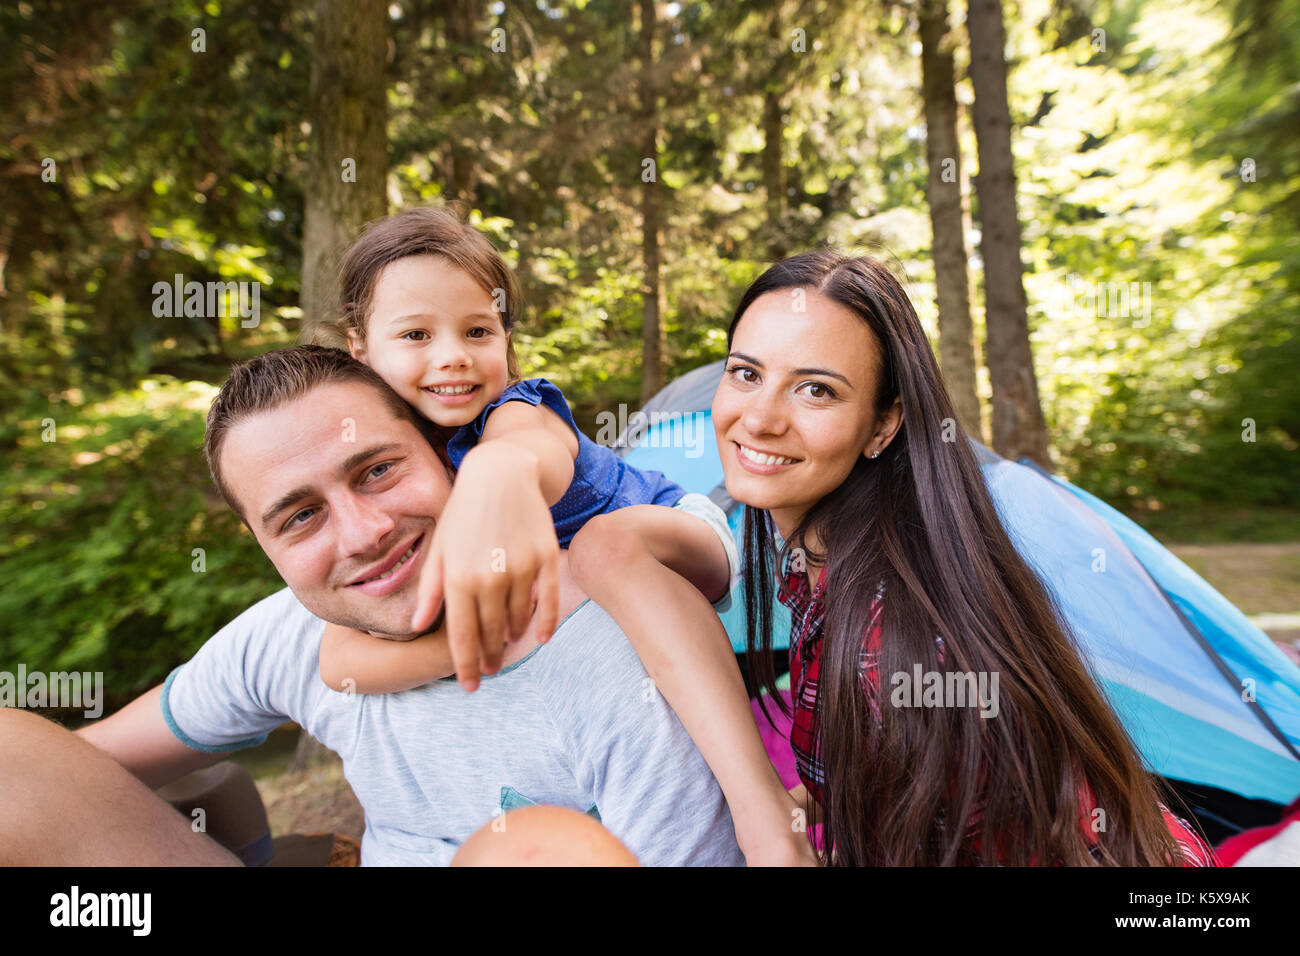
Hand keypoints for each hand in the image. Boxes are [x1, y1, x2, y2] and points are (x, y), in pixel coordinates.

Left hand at [409, 443, 559, 690]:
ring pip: (520, 619)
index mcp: (458, 578)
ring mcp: (521, 567)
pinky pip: (548, 600)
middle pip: (492, 633)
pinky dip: (546, 622)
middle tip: (490, 670)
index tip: (470, 684)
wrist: (501, 473)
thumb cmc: (464, 512)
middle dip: (490, 657)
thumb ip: (431, 590)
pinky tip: (541, 637)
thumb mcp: (440, 548)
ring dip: (513, 637)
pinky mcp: (546, 557)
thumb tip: (418, 625)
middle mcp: (490, 576)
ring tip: (508, 646)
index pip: (462, 636)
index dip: (466, 665)